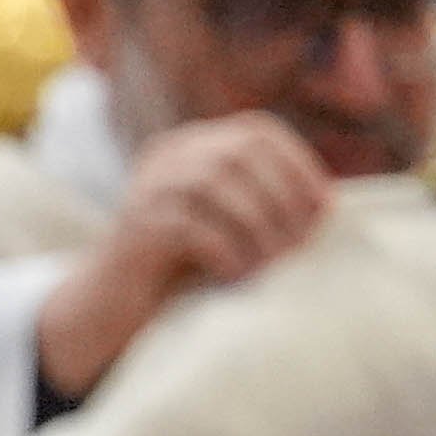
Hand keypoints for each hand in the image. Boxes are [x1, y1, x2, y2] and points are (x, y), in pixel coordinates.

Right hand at [36, 115, 338, 403]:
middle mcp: (166, 157)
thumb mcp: (222, 221)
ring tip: (273, 264)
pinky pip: (191, 228)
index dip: (298, 163)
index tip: (325, 207)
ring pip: (215, 186)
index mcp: (190, 146)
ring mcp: (147, 189)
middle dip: (282, 197)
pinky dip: (225, 252)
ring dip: (257, 228)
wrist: (110, 304)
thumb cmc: (179, 267)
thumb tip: (325, 204)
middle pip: (238, 153)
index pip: (255, 131)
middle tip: (302, 243)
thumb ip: (258, 200)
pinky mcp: (136, 228)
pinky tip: (236, 276)